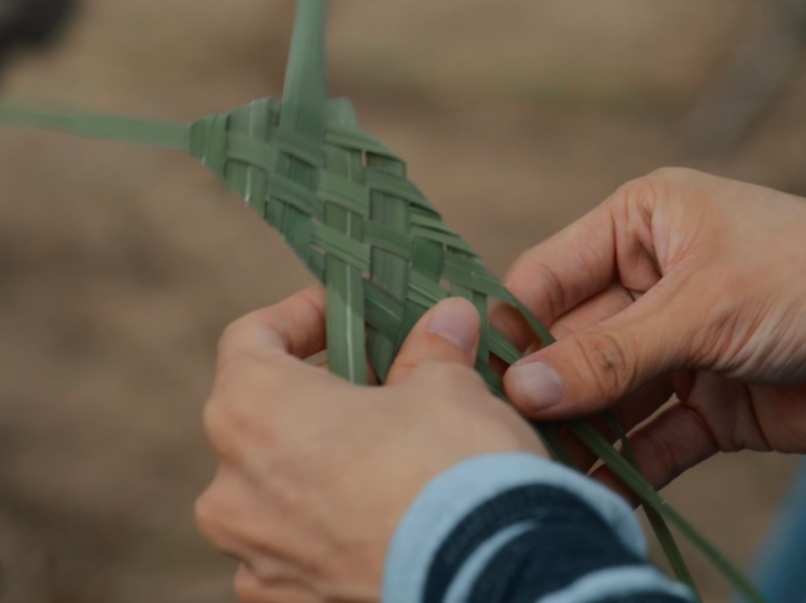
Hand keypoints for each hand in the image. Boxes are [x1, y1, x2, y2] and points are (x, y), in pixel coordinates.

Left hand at [196, 289, 545, 602]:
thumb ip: (432, 351)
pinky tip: (384, 519)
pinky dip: (329, 528)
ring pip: (276, 490)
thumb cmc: (453, 469)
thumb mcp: (449, 389)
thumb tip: (446, 322)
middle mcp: (231, 488)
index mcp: (253, 411)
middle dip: (321, 394)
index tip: (347, 313)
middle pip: (262, 416)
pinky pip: (294, 551)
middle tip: (381, 382)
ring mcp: (253, 556)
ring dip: (322, 464)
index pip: (250, 338)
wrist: (490, 580)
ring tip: (388, 457)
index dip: (301, 317)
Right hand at [499, 168, 805, 490]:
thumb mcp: (706, 306)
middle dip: (543, 393)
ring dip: (580, 436)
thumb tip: (521, 388)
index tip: (473, 382)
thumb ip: (613, 354)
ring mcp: (678, 347)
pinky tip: (596, 495)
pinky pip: (651, 437)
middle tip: (501, 443)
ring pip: (606, 397)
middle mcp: (650, 283)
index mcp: (641, 226)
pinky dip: (627, 466)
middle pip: (570, 345)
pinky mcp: (707, 404)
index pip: (547, 276)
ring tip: (538, 475)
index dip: (510, 328)